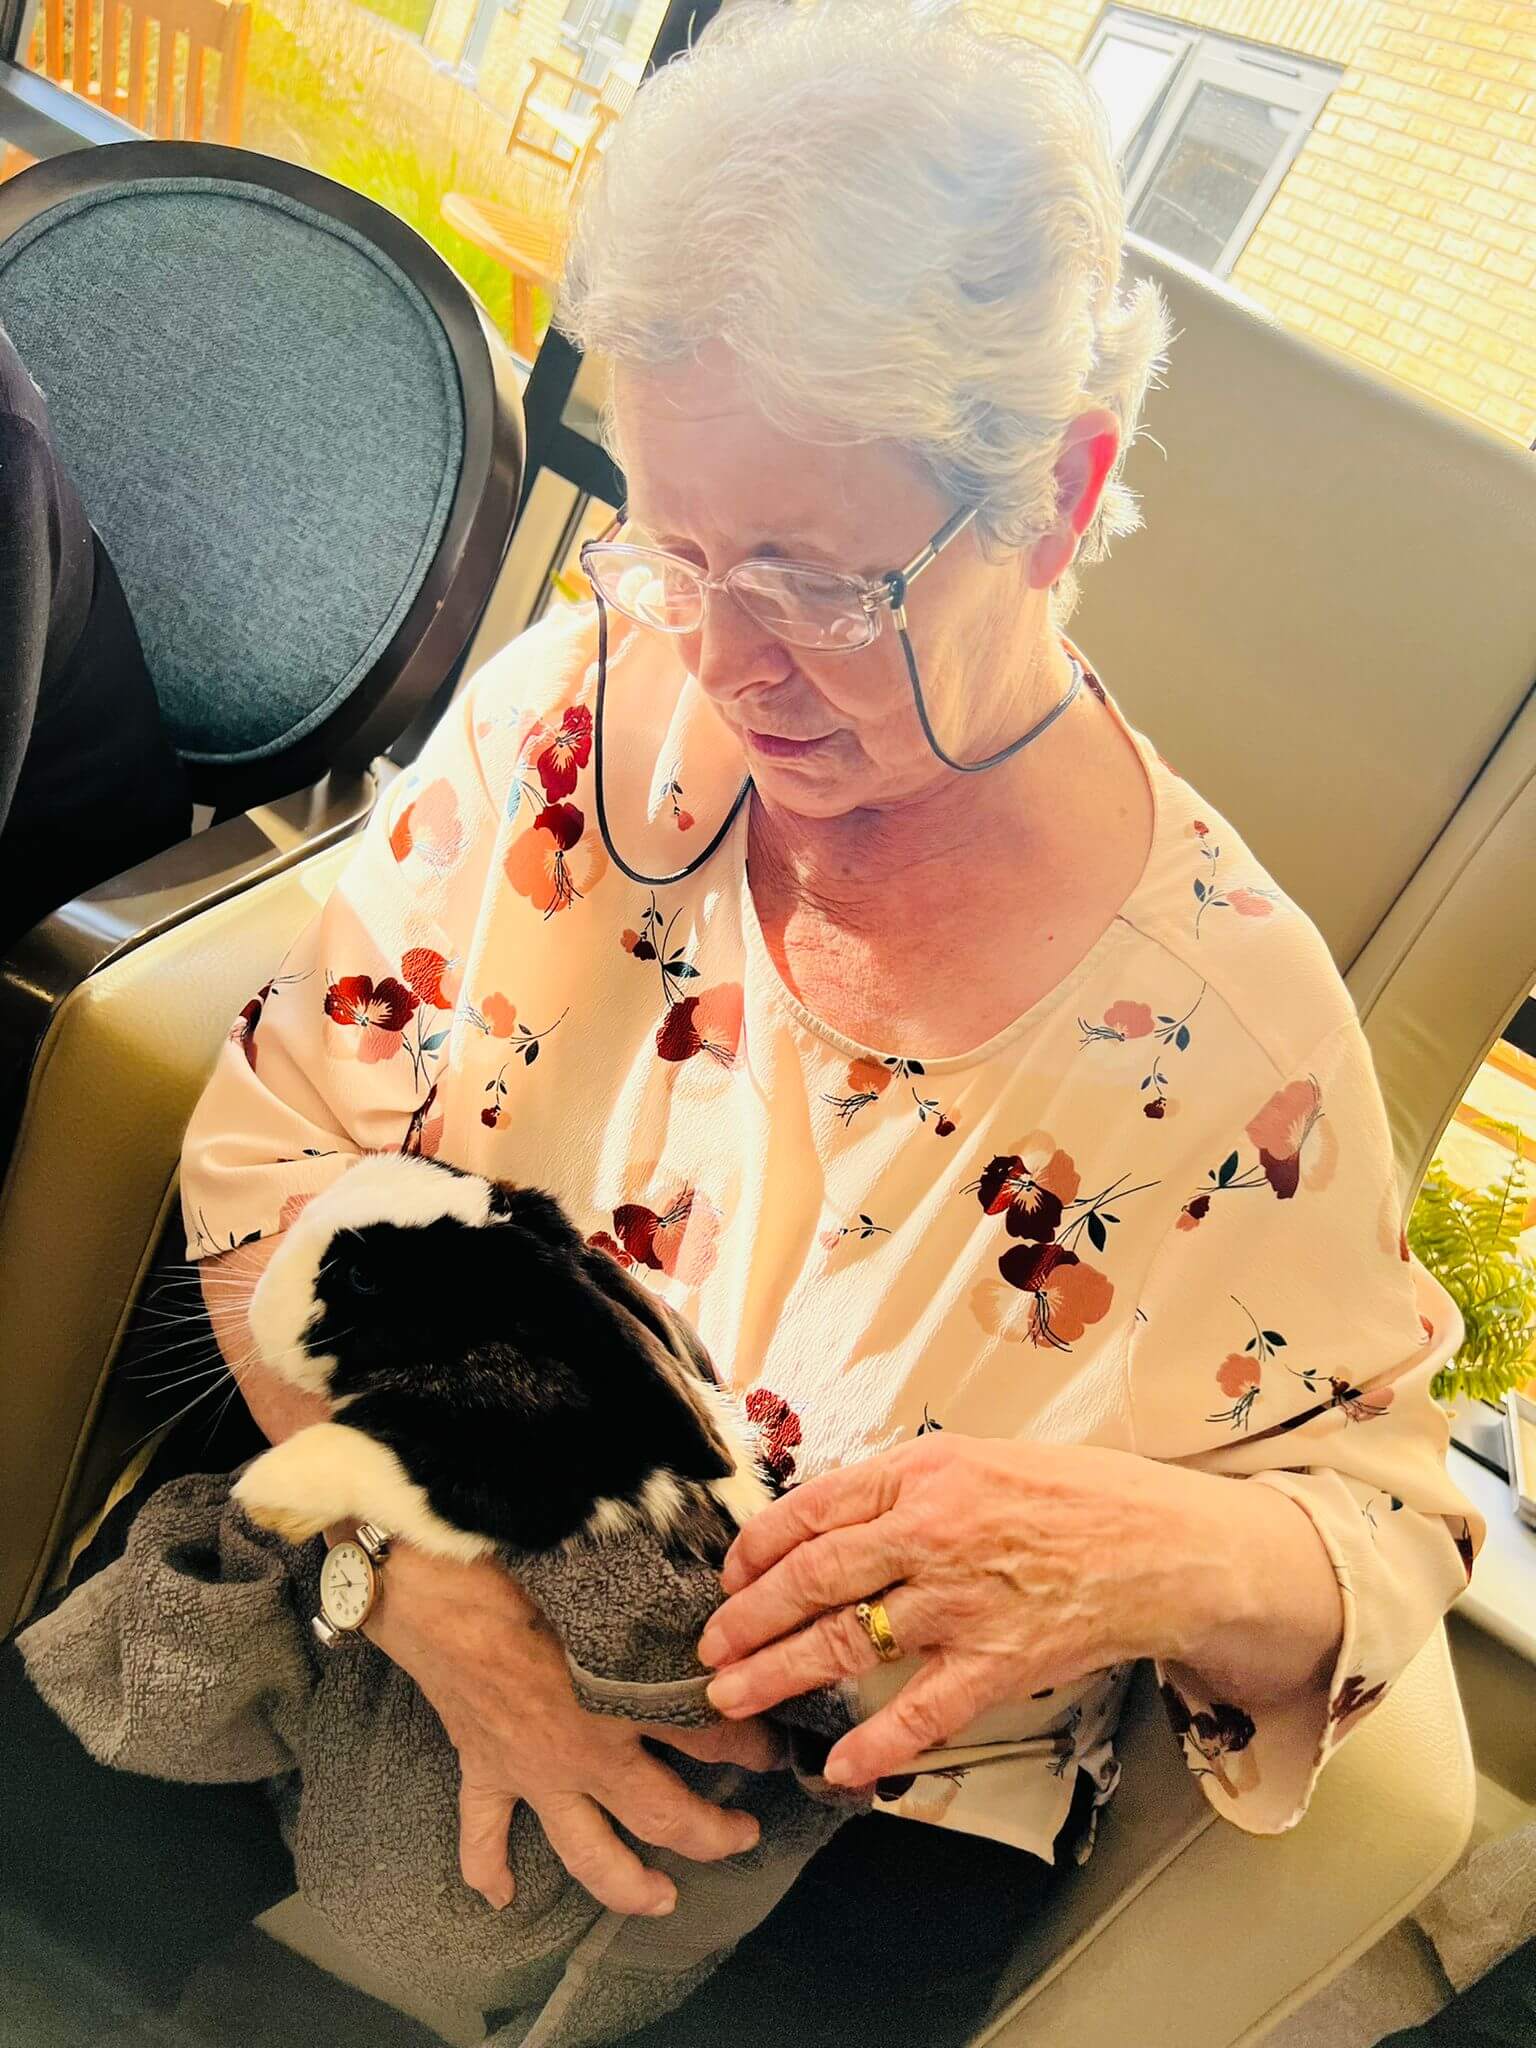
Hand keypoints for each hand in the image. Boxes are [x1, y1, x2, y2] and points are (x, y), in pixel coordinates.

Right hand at [363, 1541, 784, 1916]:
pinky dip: (489, 1867)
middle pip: (662, 1815)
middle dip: (710, 1835)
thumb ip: (665, 1606)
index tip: (777, 1746)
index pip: (711, 1734)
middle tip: (742, 1839)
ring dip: (625, 1882)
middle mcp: (587, 1748)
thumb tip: (718, 1592)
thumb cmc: (525, 1566)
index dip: (751, 1745)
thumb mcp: (615, 1581)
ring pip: (587, 1851)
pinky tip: (501, 1896)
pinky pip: (483, 1832)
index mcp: (626, 1697)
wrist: (438, 1587)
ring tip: (661, 1900)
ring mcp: (533, 1769)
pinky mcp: (484, 1767)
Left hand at [697, 1433, 1217, 1784]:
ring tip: (732, 1697)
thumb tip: (832, 1522)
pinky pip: (921, 1710)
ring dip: (779, 1674)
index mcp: (921, 1474)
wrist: (1164, 1545)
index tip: (729, 1577)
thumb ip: (904, 1489)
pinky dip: (877, 1744)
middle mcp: (931, 1533)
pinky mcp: (998, 1662)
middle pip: (813, 1578)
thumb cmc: (1076, 1496)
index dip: (758, 1549)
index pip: (812, 1510)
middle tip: (709, 1646)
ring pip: (847, 1641)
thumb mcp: (977, 1460)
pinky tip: (842, 1768)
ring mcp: (961, 1602)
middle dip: (748, 1617)